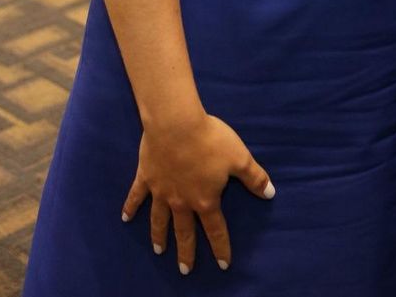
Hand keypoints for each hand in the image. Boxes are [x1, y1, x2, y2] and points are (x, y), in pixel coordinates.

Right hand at [121, 111, 274, 272]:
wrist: (176, 124)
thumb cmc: (210, 140)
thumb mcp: (239, 157)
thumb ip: (254, 177)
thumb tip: (270, 194)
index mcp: (205, 199)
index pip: (215, 229)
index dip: (220, 247)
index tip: (222, 265)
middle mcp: (181, 201)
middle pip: (184, 231)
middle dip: (186, 251)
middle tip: (185, 270)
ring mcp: (161, 191)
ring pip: (159, 219)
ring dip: (159, 236)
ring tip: (159, 251)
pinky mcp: (146, 177)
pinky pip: (136, 196)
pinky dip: (130, 207)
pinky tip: (125, 218)